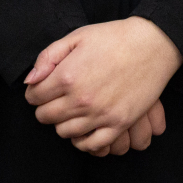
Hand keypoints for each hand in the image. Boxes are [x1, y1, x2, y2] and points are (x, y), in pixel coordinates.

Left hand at [23, 16, 181, 154]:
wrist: (152, 44)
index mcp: (67, 76)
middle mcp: (80, 100)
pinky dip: (82, 139)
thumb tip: (30, 81)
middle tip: (56, 97)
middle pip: (45, 117)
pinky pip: (90, 145)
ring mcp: (100, 115)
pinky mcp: (118, 124)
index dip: (35, 91)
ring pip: (64, 132)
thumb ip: (47, 57)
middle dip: (45, 107)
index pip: (34, 96)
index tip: (43, 87)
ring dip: (62, 122)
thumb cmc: (113, 37)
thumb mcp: (76, 37)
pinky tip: (84, 126)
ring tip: (71, 109)